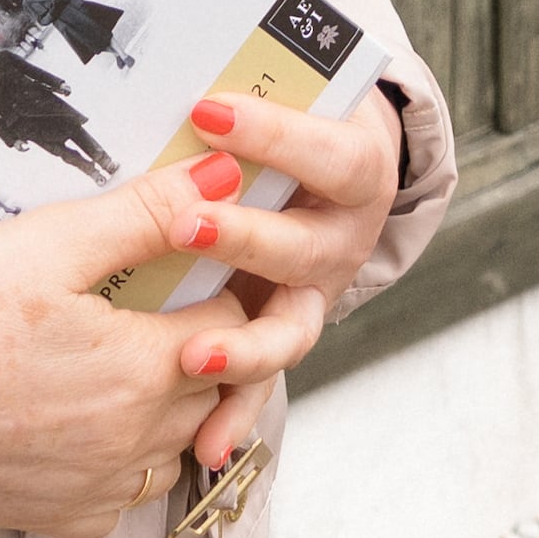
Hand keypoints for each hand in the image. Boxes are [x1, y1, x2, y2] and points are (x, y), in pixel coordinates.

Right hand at [0, 168, 280, 537]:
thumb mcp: (53, 241)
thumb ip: (147, 211)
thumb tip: (227, 177)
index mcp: (144, 368)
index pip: (232, 326)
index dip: (215, 289)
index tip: (186, 271)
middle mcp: (135, 440)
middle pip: (212, 390)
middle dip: (201, 346)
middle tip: (158, 309)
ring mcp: (100, 487)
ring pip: (176, 448)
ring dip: (169, 409)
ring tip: (125, 364)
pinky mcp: (61, 518)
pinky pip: (125, 495)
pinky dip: (123, 462)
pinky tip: (88, 422)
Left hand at [149, 90, 399, 474]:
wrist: (333, 172)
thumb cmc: (287, 127)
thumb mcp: (283, 103)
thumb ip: (243, 105)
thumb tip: (187, 91)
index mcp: (354, 171)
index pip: (328, 154)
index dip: (274, 135)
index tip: (208, 110)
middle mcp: (343, 240)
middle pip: (304, 248)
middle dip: (244, 238)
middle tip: (185, 226)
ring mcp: (314, 297)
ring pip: (289, 331)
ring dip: (241, 344)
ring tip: (192, 353)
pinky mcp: (282, 338)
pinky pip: (260, 386)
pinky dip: (232, 417)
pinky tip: (203, 446)